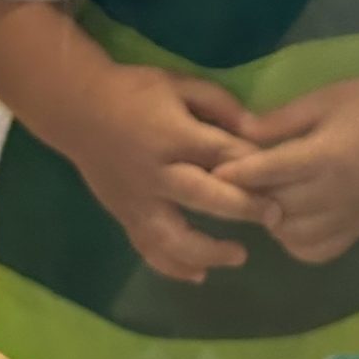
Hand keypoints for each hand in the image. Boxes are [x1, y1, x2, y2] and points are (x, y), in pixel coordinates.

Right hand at [63, 65, 277, 284]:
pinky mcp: (124, 215)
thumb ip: (218, 104)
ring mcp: (137, 199)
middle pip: (203, 197)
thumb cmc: (134, 91)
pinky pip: (148, 248)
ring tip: (240, 256)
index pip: (220, 154)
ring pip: (172, 237)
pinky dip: (172, 267)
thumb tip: (255, 129)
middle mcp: (156, 173)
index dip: (252, 166)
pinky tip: (198, 275)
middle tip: (275, 217)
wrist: (76, 109)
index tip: (281, 175)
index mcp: (172, 135)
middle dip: (242, 208)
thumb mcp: (179, 83)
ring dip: (208, 251)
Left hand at [216, 76, 358, 265]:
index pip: (270, 171)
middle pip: (276, 206)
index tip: (212, 171)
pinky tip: (290, 219)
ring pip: (291, 234)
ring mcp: (349, 217)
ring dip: (271, 219)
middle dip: (249, 195)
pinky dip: (295, 241)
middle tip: (232, 183)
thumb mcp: (323, 99)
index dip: (237, 173)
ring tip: (264, 198)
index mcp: (327, 155)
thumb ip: (280, 120)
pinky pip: (315, 251)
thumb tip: (238, 132)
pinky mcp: (358, 230)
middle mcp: (337, 192)